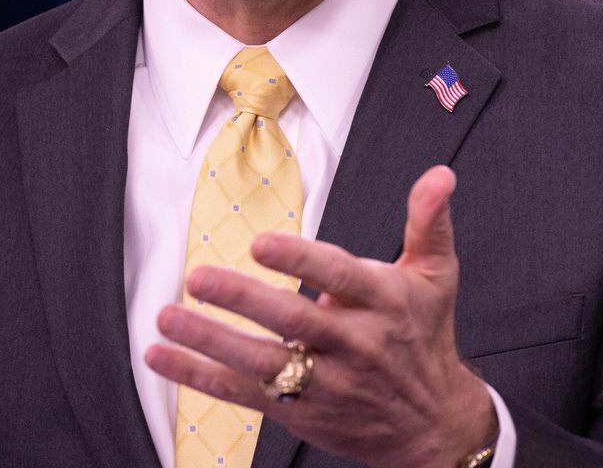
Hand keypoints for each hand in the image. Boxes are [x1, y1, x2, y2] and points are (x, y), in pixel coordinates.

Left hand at [144, 165, 496, 467]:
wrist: (435, 426)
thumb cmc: (427, 337)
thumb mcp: (437, 276)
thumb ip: (428, 221)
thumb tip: (440, 175)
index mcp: (384, 303)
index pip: (340, 277)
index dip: (301, 261)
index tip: (262, 242)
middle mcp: (355, 345)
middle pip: (294, 322)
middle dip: (244, 299)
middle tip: (199, 277)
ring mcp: (326, 383)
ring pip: (263, 363)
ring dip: (210, 342)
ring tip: (168, 318)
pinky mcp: (301, 413)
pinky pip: (244, 394)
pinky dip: (200, 377)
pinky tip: (163, 358)